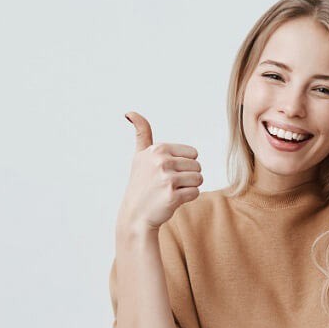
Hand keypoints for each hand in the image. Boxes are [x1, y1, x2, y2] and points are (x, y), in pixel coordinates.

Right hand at [117, 111, 203, 232]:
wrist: (135, 215)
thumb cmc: (141, 185)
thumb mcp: (139, 156)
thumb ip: (141, 133)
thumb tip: (129, 112)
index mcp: (157, 149)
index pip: (193, 153)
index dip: (184, 165)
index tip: (167, 172)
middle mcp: (161, 161)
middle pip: (197, 166)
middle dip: (188, 177)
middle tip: (169, 185)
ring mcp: (166, 179)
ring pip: (199, 179)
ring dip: (189, 187)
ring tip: (171, 191)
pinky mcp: (172, 195)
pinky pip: (195, 192)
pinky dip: (187, 198)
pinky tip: (172, 200)